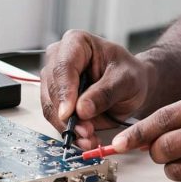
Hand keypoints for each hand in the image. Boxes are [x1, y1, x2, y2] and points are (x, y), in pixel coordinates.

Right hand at [40, 30, 153, 149]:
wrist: (131, 88)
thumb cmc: (130, 76)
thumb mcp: (126, 81)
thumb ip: (105, 93)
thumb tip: (82, 110)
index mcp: (76, 42)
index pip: (63, 67)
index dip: (64, 91)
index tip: (69, 113)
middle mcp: (59, 59)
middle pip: (52, 89)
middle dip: (67, 115)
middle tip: (86, 131)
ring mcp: (54, 80)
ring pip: (50, 107)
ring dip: (68, 127)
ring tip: (89, 138)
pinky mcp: (54, 100)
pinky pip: (55, 118)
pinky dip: (69, 132)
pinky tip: (85, 139)